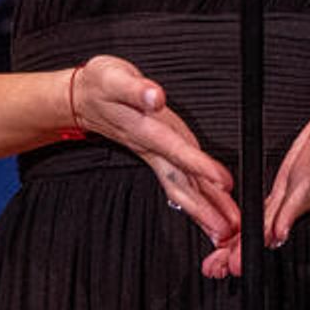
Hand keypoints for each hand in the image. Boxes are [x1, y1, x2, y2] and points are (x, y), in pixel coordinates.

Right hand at [69, 55, 238, 251]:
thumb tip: (155, 97)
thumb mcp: (114, 78)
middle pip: (180, 182)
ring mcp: (154, 154)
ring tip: (223, 230)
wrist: (80, 98)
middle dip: (204, 207)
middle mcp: (151, 147)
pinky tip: (205, 214)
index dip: (199, 167)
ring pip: (179, 187)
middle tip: (229, 228)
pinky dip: (192, 201)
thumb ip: (136, 89)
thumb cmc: (100, 85)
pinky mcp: (156, 154)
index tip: (222, 182)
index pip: (176, 151)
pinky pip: (176, 183)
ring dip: (201, 210)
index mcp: (144, 129)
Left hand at [199, 94, 309, 278]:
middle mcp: (304, 189)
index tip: (278, 232)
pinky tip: (228, 254)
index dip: (289, 210)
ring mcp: (295, 198)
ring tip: (226, 265)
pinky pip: (266, 220)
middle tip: (236, 263)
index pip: (301, 190)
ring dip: (249, 246)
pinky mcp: (287, 200)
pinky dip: (249, 238)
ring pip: (270, 225)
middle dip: (259, 240)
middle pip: (279, 217)